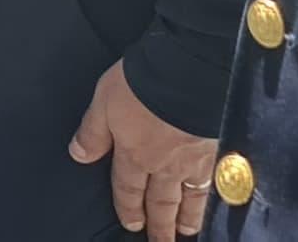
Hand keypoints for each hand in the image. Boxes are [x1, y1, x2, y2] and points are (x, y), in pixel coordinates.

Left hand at [66, 61, 216, 236]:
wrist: (189, 71)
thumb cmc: (142, 82)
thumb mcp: (104, 101)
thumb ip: (93, 132)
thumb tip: (79, 156)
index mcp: (135, 154)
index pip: (128, 189)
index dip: (129, 208)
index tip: (132, 225)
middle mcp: (165, 164)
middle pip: (161, 202)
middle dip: (159, 224)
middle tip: (160, 241)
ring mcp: (194, 159)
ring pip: (190, 197)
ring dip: (187, 217)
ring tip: (186, 231)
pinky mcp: (218, 149)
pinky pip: (213, 182)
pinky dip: (212, 196)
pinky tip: (214, 201)